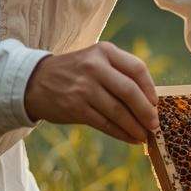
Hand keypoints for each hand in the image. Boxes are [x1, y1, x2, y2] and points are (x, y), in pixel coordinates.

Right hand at [22, 43, 157, 143]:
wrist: (35, 81)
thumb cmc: (75, 72)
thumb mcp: (95, 60)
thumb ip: (120, 72)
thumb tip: (150, 101)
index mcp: (104, 51)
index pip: (137, 68)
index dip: (150, 88)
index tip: (155, 103)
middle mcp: (94, 67)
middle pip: (130, 91)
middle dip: (146, 111)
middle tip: (154, 124)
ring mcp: (84, 88)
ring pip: (118, 111)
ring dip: (134, 126)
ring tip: (144, 135)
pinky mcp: (75, 107)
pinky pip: (105, 123)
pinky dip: (120, 133)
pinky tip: (130, 138)